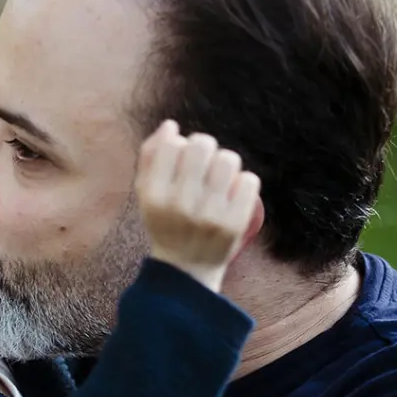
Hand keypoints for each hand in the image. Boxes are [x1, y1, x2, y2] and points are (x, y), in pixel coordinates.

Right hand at [136, 120, 261, 291]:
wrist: (187, 270)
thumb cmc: (166, 223)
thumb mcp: (146, 194)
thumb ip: (150, 157)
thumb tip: (169, 126)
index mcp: (154, 196)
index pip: (172, 144)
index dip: (180, 142)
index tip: (181, 156)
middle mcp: (179, 205)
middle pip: (202, 145)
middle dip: (205, 148)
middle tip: (203, 164)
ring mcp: (209, 216)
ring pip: (228, 159)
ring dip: (225, 164)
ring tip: (219, 179)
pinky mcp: (235, 224)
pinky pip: (249, 180)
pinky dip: (243, 183)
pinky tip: (232, 194)